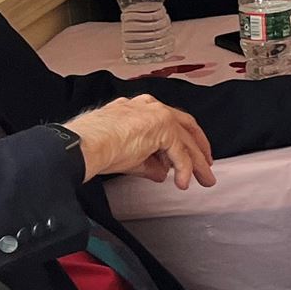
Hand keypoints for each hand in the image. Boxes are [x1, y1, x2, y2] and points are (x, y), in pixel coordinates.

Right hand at [66, 95, 214, 188]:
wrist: (83, 145)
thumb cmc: (94, 148)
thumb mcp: (128, 156)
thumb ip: (149, 163)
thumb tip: (163, 174)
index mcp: (140, 108)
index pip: (171, 122)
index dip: (184, 140)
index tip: (191, 156)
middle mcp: (151, 106)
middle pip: (185, 127)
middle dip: (198, 149)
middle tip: (207, 166)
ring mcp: (157, 114)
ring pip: (185, 140)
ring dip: (197, 162)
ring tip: (205, 179)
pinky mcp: (162, 126)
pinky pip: (179, 151)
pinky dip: (184, 168)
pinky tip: (183, 182)